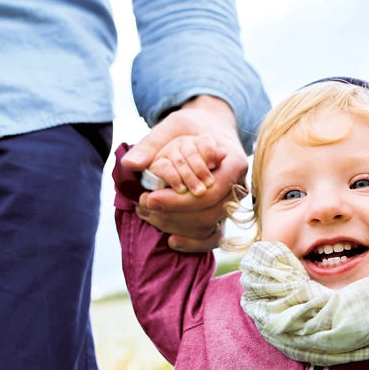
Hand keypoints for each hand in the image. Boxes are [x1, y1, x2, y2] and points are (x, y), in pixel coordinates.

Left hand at [121, 95, 246, 251]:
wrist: (208, 130)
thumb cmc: (192, 128)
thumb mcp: (172, 126)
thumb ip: (151, 144)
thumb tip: (129, 163)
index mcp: (234, 163)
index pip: (211, 191)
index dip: (179, 200)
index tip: (150, 197)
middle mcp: (238, 187)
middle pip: (210, 213)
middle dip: (173, 213)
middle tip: (144, 205)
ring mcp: (232, 203)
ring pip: (208, 226)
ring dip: (175, 225)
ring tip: (148, 213)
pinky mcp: (223, 215)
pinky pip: (213, 237)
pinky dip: (193, 243)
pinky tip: (171, 240)